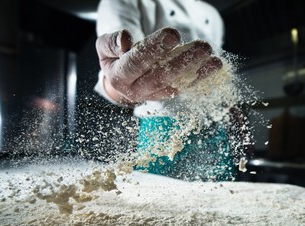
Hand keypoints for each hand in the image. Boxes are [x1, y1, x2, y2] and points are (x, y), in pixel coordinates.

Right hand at [96, 27, 221, 105]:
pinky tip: (213, 68)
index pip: (135, 63)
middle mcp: (135, 90)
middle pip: (159, 77)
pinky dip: (199, 78)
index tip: (172, 36)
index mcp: (118, 77)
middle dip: (182, 62)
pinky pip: (183, 88)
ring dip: (196, 73)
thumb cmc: (115, 54)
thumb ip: (111, 42)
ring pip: (175, 85)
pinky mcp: (166, 94)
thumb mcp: (104, 45)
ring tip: (214, 59)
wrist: (122, 72)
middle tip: (201, 47)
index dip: (153, 50)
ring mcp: (152, 94)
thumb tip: (125, 42)